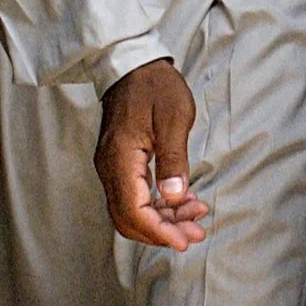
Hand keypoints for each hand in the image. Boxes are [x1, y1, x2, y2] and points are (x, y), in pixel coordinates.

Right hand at [95, 59, 209, 250]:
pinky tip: (182, 201)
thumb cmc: (156, 86)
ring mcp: (111, 166)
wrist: (133, 65)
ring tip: (195, 217)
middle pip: (129, 218)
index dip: (159, 232)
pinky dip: (157, 206)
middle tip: (195, 233)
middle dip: (162, 232)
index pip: (134, 211)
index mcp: (121, 158)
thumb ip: (174, 159)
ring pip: (131, 210)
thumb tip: (174, 195)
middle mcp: (110, 167)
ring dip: (162, 220)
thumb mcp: (175, 118)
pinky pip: (134, 196)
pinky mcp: (119, 164)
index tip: (185, 241)